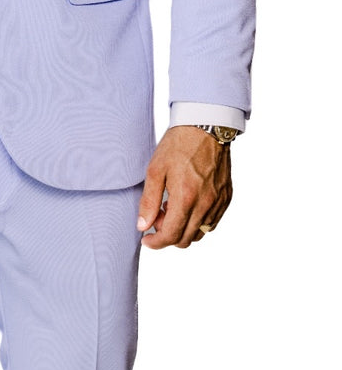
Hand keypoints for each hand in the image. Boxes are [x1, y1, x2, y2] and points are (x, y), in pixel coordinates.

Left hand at [137, 126, 231, 249]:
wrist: (205, 127)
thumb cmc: (178, 145)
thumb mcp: (155, 170)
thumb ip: (149, 201)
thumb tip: (143, 225)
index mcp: (186, 198)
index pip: (171, 236)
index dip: (156, 243)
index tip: (146, 239)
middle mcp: (205, 204)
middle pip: (186, 239)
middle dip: (168, 236)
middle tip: (157, 218)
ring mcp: (218, 202)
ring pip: (200, 233)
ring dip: (184, 229)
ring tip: (172, 208)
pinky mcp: (226, 197)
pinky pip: (212, 222)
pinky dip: (198, 221)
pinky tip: (188, 205)